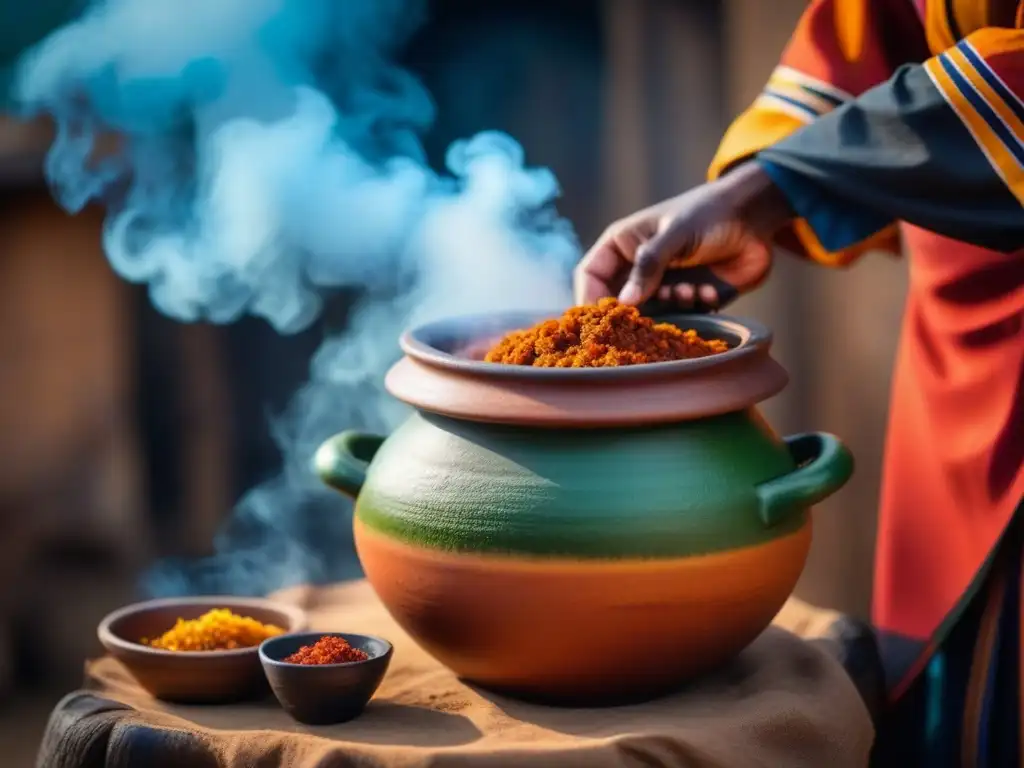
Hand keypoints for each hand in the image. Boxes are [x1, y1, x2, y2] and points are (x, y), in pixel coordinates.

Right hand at [574, 162, 792, 308]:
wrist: (754, 217)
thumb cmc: (709, 213)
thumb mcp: (674, 234)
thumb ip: (648, 266)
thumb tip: (625, 302)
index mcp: (623, 244)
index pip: (590, 275)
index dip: (590, 298)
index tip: (602, 319)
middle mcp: (637, 266)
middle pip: (617, 301)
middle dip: (636, 310)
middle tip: (654, 311)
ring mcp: (662, 282)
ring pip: (650, 312)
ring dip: (671, 305)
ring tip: (691, 288)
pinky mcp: (686, 296)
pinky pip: (679, 315)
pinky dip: (694, 306)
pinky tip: (709, 290)